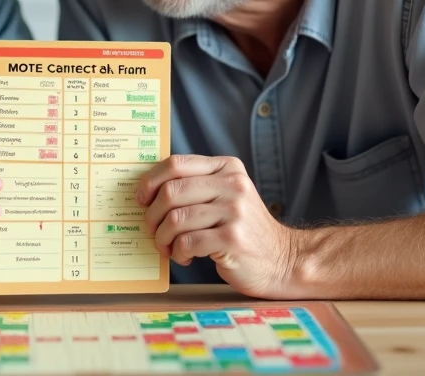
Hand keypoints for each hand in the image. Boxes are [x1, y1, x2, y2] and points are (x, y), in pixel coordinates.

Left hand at [136, 155, 297, 297]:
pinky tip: (185, 257)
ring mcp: (235, 211)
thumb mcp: (226, 196)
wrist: (282, 260)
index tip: (141, 199)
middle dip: (153, 214)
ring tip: (169, 247)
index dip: (150, 181)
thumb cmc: (243, 229)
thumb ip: (196, 185)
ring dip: (163, 238)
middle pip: (171, 191)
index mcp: (227, 167)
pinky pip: (187, 242)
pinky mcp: (233, 239)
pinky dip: (178, 252)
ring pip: (176, 219)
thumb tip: (148, 189)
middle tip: (153, 230)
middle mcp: (233, 184)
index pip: (176, 164)